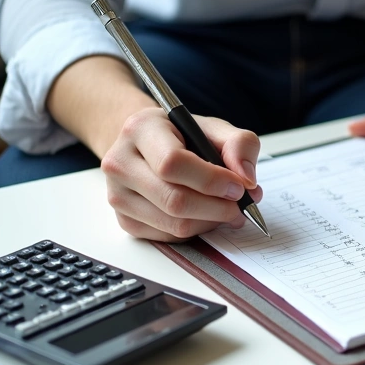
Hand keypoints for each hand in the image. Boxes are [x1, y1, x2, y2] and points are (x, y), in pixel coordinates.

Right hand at [101, 107, 262, 241]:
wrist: (146, 146)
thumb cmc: (181, 136)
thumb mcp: (214, 128)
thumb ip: (239, 144)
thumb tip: (246, 179)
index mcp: (140, 130)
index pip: (172, 163)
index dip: (211, 180)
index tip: (239, 186)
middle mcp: (120, 163)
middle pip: (174, 200)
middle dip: (218, 208)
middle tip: (240, 204)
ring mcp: (118, 195)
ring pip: (174, 225)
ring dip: (211, 222)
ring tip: (228, 209)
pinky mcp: (126, 221)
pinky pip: (170, 237)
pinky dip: (197, 230)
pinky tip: (206, 215)